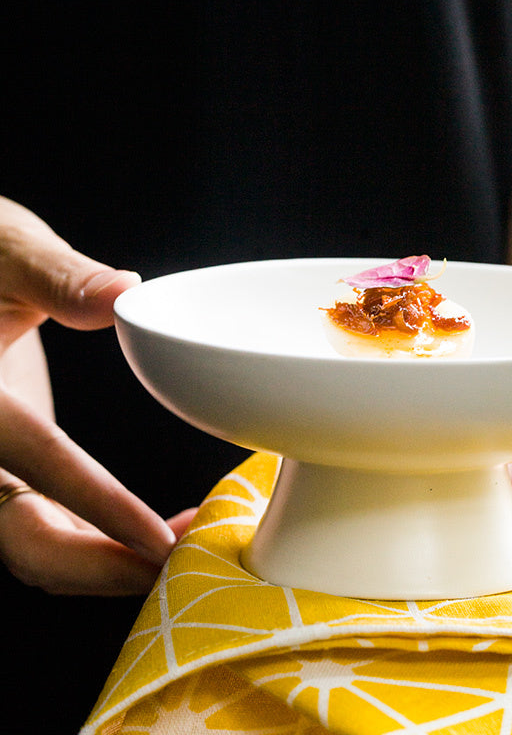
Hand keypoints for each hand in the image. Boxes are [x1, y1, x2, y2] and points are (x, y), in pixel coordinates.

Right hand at [0, 197, 192, 594]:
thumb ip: (57, 275)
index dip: (100, 509)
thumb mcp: (6, 251)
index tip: (160, 540)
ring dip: (107, 566)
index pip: (38, 466)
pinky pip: (45, 526)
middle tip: (186, 566)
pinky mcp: (7, 467)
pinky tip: (152, 532)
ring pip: (35, 547)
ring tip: (184, 551)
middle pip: (26, 542)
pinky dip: (97, 542)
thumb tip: (124, 290)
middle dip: (106, 568)